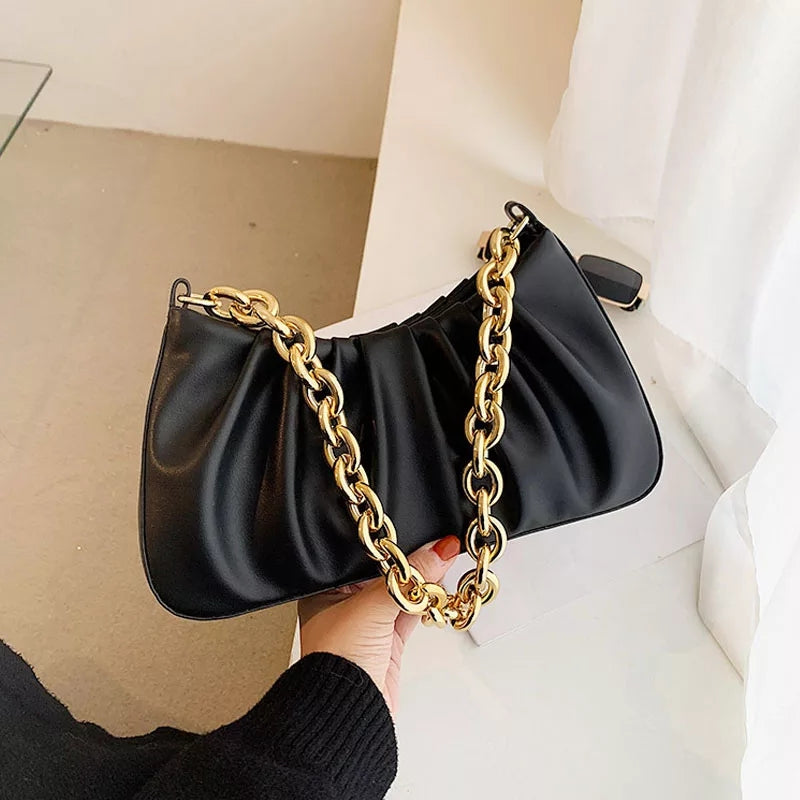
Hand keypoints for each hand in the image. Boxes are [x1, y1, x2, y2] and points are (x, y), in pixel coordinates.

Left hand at [299, 536, 460, 714]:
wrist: (345, 714)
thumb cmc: (335, 661)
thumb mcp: (372, 607)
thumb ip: (408, 578)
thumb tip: (439, 551)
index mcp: (328, 588)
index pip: (365, 556)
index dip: (391, 545)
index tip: (419, 532)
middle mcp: (347, 602)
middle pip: (387, 572)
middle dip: (412, 562)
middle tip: (438, 547)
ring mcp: (370, 622)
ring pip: (403, 592)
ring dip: (424, 582)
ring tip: (444, 565)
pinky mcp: (389, 641)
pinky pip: (412, 612)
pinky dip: (427, 603)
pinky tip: (439, 593)